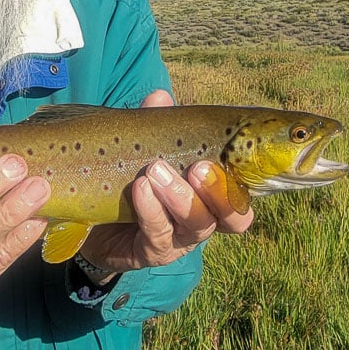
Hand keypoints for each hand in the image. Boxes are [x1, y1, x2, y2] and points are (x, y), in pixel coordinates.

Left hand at [78, 90, 254, 281]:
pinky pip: (158, 235)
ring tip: (156, 170)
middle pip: (235, 217)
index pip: (247, 189)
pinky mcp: (151, 252)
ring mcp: (180, 239)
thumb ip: (153, 124)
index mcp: (212, 192)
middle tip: (199, 167)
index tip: (244, 149)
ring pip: (197, 225)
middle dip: (221, 192)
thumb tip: (161, 97)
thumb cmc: (126, 175)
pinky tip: (140, 189)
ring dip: (180, 197)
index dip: (259, 175)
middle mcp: (205, 218)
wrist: (89, 212)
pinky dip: (151, 210)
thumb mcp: (141, 146)